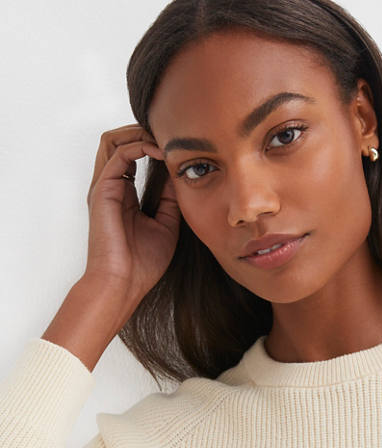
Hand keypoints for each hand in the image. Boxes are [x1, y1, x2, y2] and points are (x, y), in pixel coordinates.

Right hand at [84, 123, 180, 302]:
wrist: (125, 283)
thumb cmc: (143, 263)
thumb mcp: (167, 225)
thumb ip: (170, 199)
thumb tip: (178, 174)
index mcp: (124, 196)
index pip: (133, 158)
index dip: (154, 147)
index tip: (179, 149)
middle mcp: (111, 187)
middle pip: (119, 142)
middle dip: (144, 133)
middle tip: (171, 136)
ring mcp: (105, 187)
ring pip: (113, 140)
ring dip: (139, 132)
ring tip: (164, 139)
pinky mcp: (103, 189)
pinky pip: (118, 153)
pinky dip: (139, 145)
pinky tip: (160, 152)